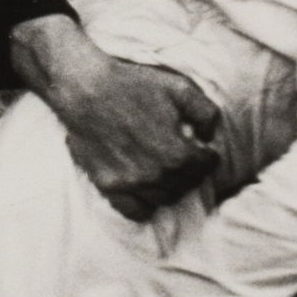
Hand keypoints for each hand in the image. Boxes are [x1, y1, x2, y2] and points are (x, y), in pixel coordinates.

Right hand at [11, 18, 219, 221]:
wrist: (86, 90)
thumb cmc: (132, 85)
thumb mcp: (179, 88)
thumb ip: (206, 113)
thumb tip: (211, 136)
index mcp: (177, 154)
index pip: (207, 167)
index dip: (209, 156)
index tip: (204, 150)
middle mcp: (156, 176)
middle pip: (187, 184)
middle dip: (192, 171)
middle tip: (186, 159)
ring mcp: (131, 184)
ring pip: (165, 199)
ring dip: (171, 186)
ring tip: (167, 170)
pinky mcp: (109, 186)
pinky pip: (135, 211)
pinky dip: (145, 204)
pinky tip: (146, 188)